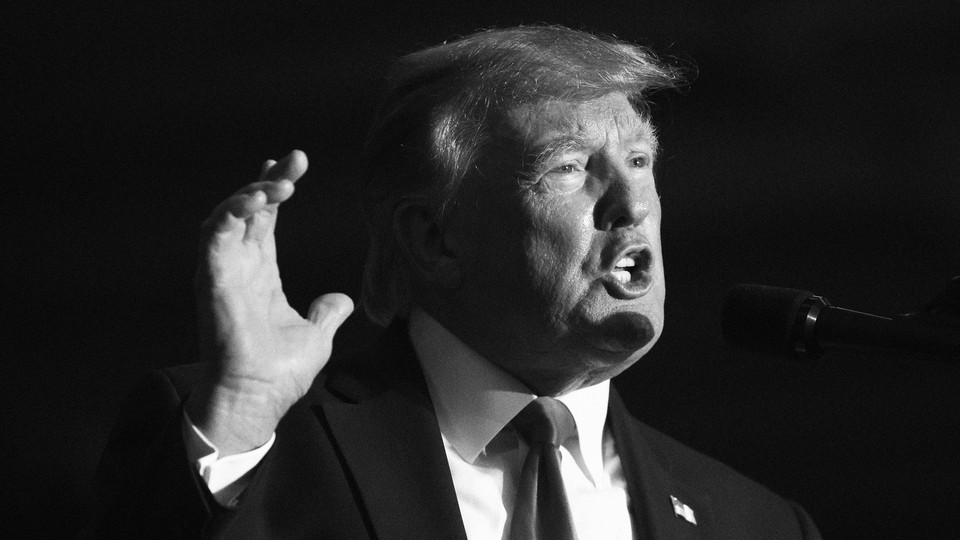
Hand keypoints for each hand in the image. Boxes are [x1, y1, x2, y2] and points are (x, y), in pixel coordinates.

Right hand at [186, 150, 353, 455]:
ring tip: (279, 185)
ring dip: (250, 193)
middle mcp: (239, 267)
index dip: (275, 190)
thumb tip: (341, 300)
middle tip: (293, 160)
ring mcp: (223, 272)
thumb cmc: (279, 373)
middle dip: (270, 181)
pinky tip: (255, 201)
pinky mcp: (211, 279)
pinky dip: (231, 213)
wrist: (258, 398)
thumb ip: (326, 313)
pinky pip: (213, 235)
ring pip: (227, 215)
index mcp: (261, 274)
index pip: (265, 221)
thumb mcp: (315, 336)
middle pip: (249, 210)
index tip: (292, 166)